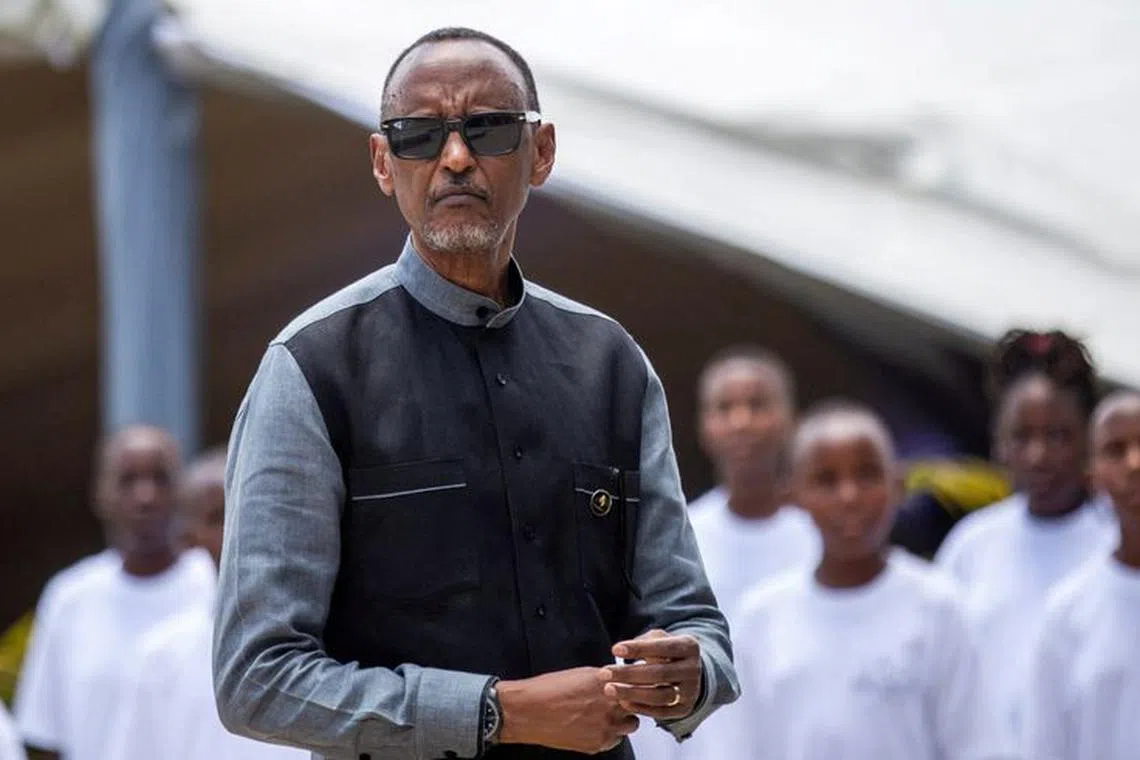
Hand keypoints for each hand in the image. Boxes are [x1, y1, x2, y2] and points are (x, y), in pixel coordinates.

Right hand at [497, 666, 638, 752]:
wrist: (528, 712)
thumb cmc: (548, 689)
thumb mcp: (580, 673)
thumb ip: (604, 678)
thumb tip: (617, 679)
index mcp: (606, 684)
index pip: (636, 684)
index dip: (635, 684)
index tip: (634, 684)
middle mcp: (609, 706)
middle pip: (638, 705)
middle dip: (632, 702)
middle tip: (622, 700)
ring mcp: (605, 727)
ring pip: (630, 725)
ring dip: (624, 719)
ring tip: (609, 715)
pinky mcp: (597, 744)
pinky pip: (614, 740)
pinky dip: (610, 734)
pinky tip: (596, 726)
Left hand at [598, 630, 701, 720]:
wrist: (686, 671)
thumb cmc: (664, 650)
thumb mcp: (658, 638)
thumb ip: (643, 641)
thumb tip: (621, 651)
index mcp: (688, 646)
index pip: (663, 647)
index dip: (638, 649)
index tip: (614, 650)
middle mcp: (693, 669)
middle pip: (660, 673)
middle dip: (629, 674)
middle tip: (604, 673)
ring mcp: (691, 691)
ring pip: (660, 696)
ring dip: (632, 693)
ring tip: (609, 689)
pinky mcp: (684, 708)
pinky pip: (661, 712)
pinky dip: (641, 708)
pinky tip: (623, 702)